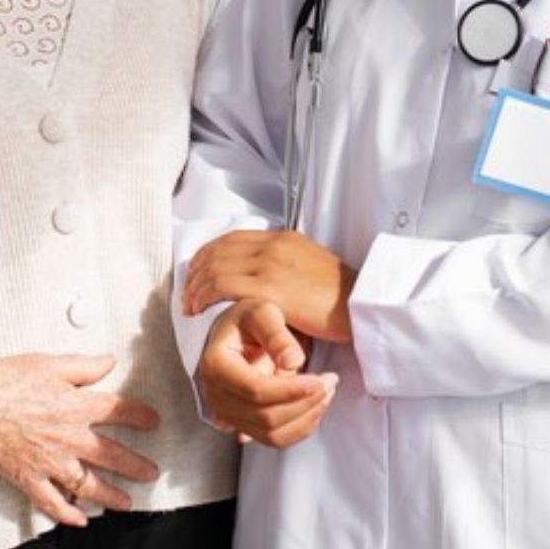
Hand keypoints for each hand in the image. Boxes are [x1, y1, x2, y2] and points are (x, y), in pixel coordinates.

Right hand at [0, 354, 161, 527]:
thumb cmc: (3, 380)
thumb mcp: (47, 362)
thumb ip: (83, 366)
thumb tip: (110, 362)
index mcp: (75, 406)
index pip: (119, 411)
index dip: (141, 416)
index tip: (153, 422)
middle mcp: (68, 438)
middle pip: (112, 455)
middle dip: (136, 466)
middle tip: (152, 473)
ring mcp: (48, 462)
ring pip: (88, 485)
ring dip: (111, 496)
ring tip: (128, 502)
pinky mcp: (27, 478)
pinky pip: (51, 502)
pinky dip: (66, 514)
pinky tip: (80, 521)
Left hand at [180, 229, 355, 341]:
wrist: (362, 306)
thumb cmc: (340, 298)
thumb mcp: (311, 267)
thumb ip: (286, 265)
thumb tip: (265, 277)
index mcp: (283, 238)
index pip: (232, 238)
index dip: (207, 255)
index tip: (197, 274)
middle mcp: (274, 245)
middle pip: (218, 250)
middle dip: (196, 272)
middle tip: (187, 293)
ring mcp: (271, 264)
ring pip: (216, 267)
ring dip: (195, 286)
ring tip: (189, 305)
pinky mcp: (271, 288)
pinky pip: (224, 286)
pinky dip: (204, 296)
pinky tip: (198, 310)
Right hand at [197, 301, 335, 449]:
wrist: (238, 333)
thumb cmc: (249, 319)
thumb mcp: (263, 312)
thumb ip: (276, 333)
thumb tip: (293, 362)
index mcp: (216, 366)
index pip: (254, 390)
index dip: (290, 390)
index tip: (320, 380)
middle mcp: (216, 395)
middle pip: (265, 417)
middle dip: (304, 403)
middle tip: (330, 382)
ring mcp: (228, 414)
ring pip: (272, 434)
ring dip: (306, 418)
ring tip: (326, 392)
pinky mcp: (243, 425)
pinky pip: (274, 439)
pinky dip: (300, 427)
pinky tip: (314, 405)